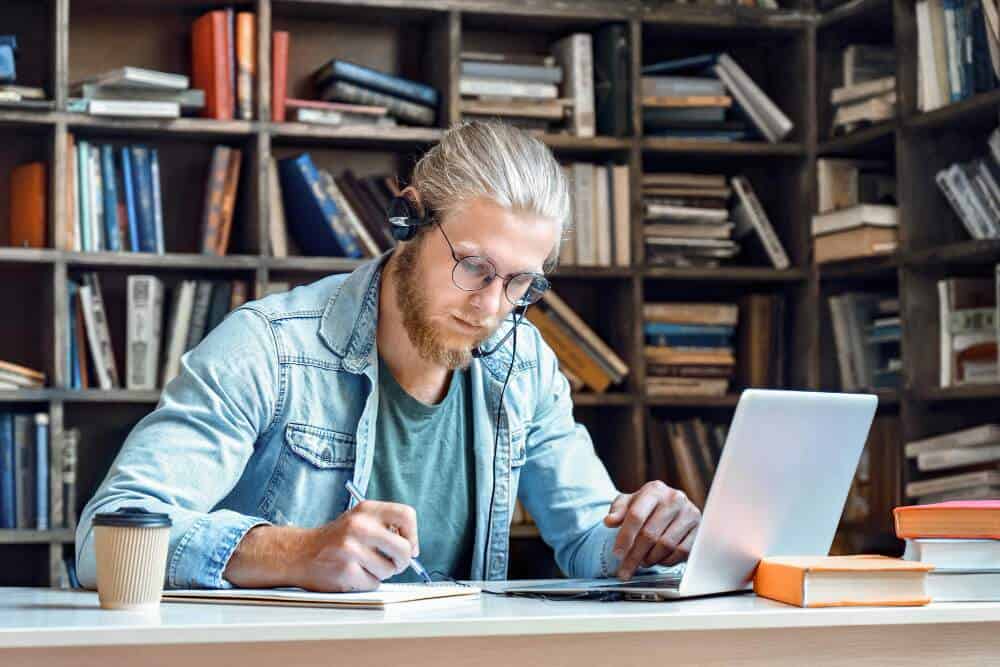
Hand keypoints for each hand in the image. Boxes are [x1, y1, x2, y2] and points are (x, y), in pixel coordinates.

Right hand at [292, 500, 419, 591]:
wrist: (300, 553)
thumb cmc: (336, 539)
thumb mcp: (359, 519)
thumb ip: (385, 526)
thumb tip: (413, 547)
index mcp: (366, 510)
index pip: (406, 515)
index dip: (413, 534)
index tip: (410, 545)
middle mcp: (360, 526)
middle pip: (404, 548)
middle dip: (403, 561)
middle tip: (394, 563)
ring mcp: (351, 549)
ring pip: (389, 570)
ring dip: (382, 573)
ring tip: (366, 566)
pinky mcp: (345, 571)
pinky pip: (373, 583)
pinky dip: (367, 583)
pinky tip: (354, 574)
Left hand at [603, 481, 700, 579]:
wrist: (672, 505)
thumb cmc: (648, 505)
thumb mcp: (630, 502)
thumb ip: (618, 511)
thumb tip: (609, 521)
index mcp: (655, 490)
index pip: (636, 516)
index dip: (625, 537)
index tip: (617, 554)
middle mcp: (674, 499)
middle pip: (650, 534)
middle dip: (634, 555)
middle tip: (625, 569)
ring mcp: (690, 513)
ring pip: (666, 545)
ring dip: (650, 558)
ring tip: (642, 561)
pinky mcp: (699, 529)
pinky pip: (682, 552)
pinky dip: (667, 560)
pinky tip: (658, 560)